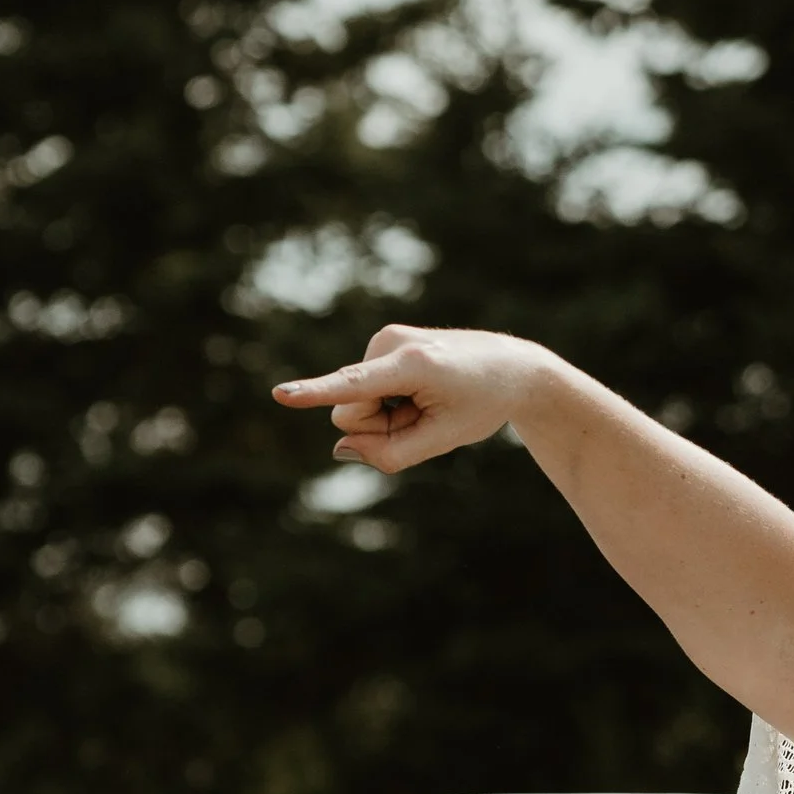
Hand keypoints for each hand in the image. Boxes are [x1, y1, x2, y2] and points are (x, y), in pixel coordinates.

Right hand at [273, 326, 548, 475]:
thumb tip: (340, 448)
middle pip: (350, 412)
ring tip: (429, 401)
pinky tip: (423, 392)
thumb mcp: (443, 439)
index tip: (280, 395)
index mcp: (413, 366)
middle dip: (378, 427)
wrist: (513, 367)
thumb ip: (390, 455)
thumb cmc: (482, 404)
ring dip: (388, 414)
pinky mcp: (383, 342)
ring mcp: (385, 338)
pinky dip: (390, 401)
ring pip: (355, 402)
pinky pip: (365, 390)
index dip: (316, 393)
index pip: (355, 385)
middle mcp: (392, 342)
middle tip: (426, 417)